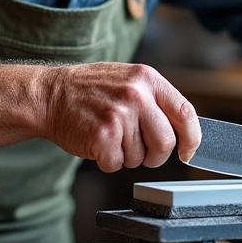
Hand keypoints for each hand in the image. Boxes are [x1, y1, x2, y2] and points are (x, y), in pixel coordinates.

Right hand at [41, 63, 200, 171]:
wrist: (50, 94)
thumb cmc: (89, 90)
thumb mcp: (127, 80)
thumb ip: (154, 99)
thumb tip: (182, 128)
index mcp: (147, 79)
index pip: (185, 113)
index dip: (192, 138)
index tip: (187, 151)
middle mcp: (136, 95)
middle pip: (166, 142)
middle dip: (156, 155)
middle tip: (141, 151)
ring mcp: (119, 115)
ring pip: (140, 157)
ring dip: (126, 155)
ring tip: (109, 136)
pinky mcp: (103, 136)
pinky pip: (117, 163)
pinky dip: (107, 160)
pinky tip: (97, 142)